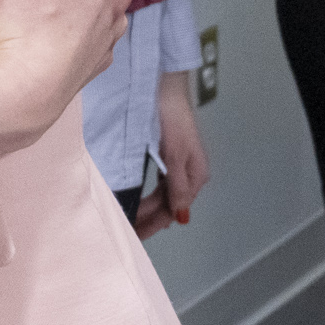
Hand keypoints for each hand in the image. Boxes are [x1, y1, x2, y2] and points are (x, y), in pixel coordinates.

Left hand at [135, 77, 210, 237]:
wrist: (165, 89)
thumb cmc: (172, 116)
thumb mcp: (175, 154)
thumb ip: (177, 186)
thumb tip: (182, 216)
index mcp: (195, 175)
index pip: (174, 209)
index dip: (154, 223)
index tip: (137, 235)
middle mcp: (189, 173)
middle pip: (168, 205)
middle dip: (149, 220)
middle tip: (129, 232)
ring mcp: (179, 166)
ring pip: (163, 196)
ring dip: (148, 210)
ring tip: (131, 222)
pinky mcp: (169, 157)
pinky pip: (159, 184)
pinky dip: (149, 196)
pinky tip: (140, 201)